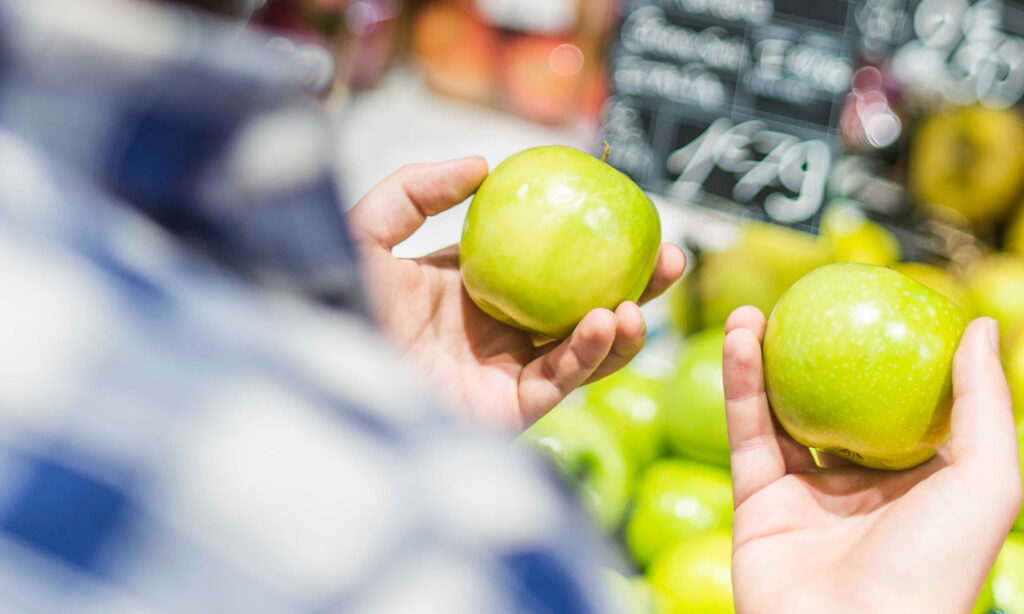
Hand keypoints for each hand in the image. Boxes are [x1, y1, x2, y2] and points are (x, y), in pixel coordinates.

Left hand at [346, 157, 684, 430]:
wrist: (318, 370)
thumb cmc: (331, 302)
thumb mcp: (368, 230)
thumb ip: (418, 189)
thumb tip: (483, 163)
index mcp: (472, 289)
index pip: (545, 263)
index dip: (589, 243)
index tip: (628, 213)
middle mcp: (496, 332)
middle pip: (580, 305)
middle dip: (631, 285)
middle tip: (669, 257)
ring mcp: (504, 372)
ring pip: (583, 350)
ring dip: (623, 326)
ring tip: (641, 298)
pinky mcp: (507, 411)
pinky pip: (561, 380)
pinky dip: (589, 353)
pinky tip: (606, 321)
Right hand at [723, 307, 1021, 613]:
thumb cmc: (933, 570)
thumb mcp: (987, 482)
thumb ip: (985, 404)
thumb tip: (983, 326)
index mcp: (917, 481)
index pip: (900, 404)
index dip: (885, 355)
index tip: (872, 305)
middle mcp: (860, 486)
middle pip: (832, 402)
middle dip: (814, 353)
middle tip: (802, 306)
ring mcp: (805, 494)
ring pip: (780, 412)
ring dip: (764, 359)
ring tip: (752, 312)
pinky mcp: (757, 502)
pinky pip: (747, 433)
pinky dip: (739, 384)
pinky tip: (740, 340)